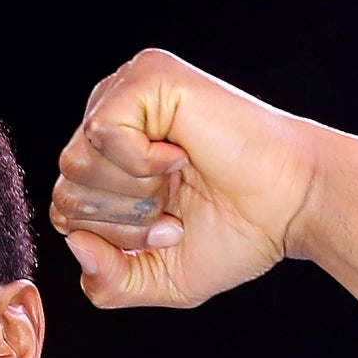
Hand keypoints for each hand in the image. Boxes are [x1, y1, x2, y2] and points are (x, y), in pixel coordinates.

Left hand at [50, 48, 338, 308]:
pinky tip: (179, 154)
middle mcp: (113, 121)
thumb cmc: (238, 234)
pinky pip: (102, 130)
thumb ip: (106, 282)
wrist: (293, 204)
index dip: (113, 239)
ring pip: (76, 163)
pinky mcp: (148, 76)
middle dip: (122, 222)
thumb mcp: (157, 276)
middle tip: (176, 212)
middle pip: (66, 189)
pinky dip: (140, 161)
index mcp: (109, 162)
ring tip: (180, 182)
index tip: (171, 230)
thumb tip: (75, 244)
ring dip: (134, 193)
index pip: (65, 210)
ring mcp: (128, 93)